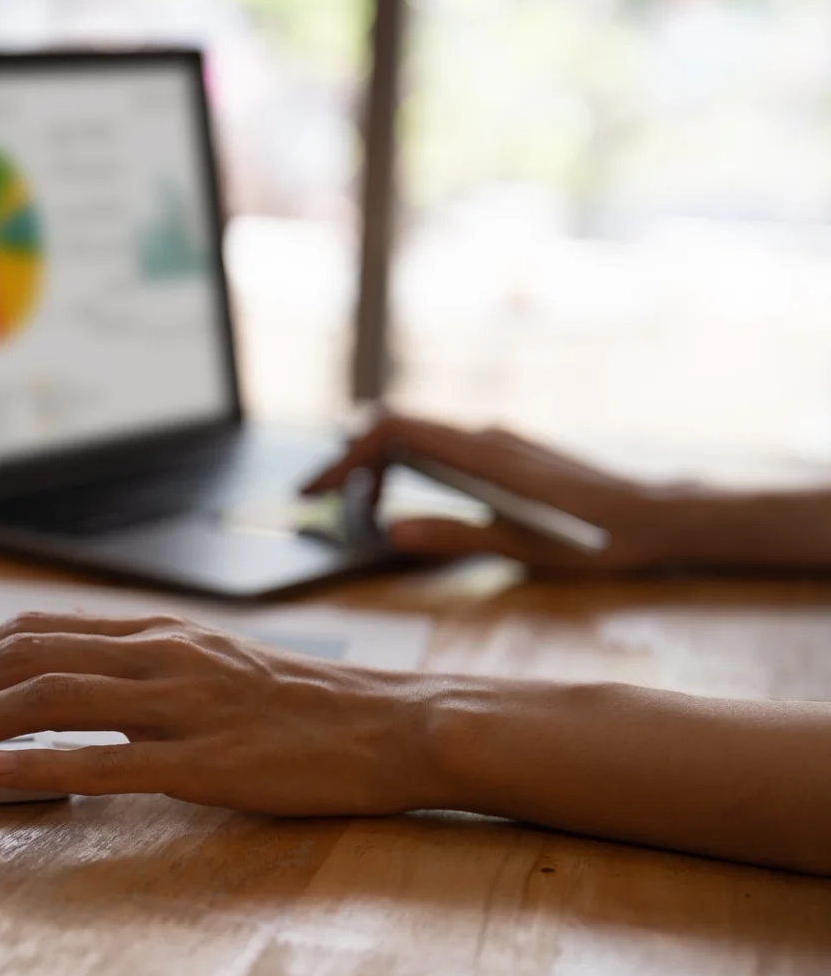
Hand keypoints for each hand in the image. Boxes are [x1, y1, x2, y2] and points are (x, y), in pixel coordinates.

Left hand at [0, 611, 442, 810]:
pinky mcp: (205, 761)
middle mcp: (160, 655)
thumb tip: (67, 680)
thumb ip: (144, 666)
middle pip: (25, 656)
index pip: (34, 630)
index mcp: (157, 631)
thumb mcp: (213, 663)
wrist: (392, 725)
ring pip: (50, 698)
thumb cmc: (303, 705)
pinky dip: (35, 765)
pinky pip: (105, 761)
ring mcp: (182, 705)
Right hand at [304, 415, 687, 570]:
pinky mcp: (507, 453)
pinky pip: (440, 449)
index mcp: (480, 452)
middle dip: (352, 463)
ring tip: (364, 510)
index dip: (346, 458)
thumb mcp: (518, 545)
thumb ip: (450, 536)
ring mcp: (495, 441)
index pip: (392, 432)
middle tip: (328, 503)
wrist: (658, 515)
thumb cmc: (595, 536)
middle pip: (395, 429)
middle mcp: (483, 436)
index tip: (317, 491)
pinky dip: (408, 469)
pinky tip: (410, 500)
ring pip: (417, 438)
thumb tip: (389, 530)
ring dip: (379, 467)